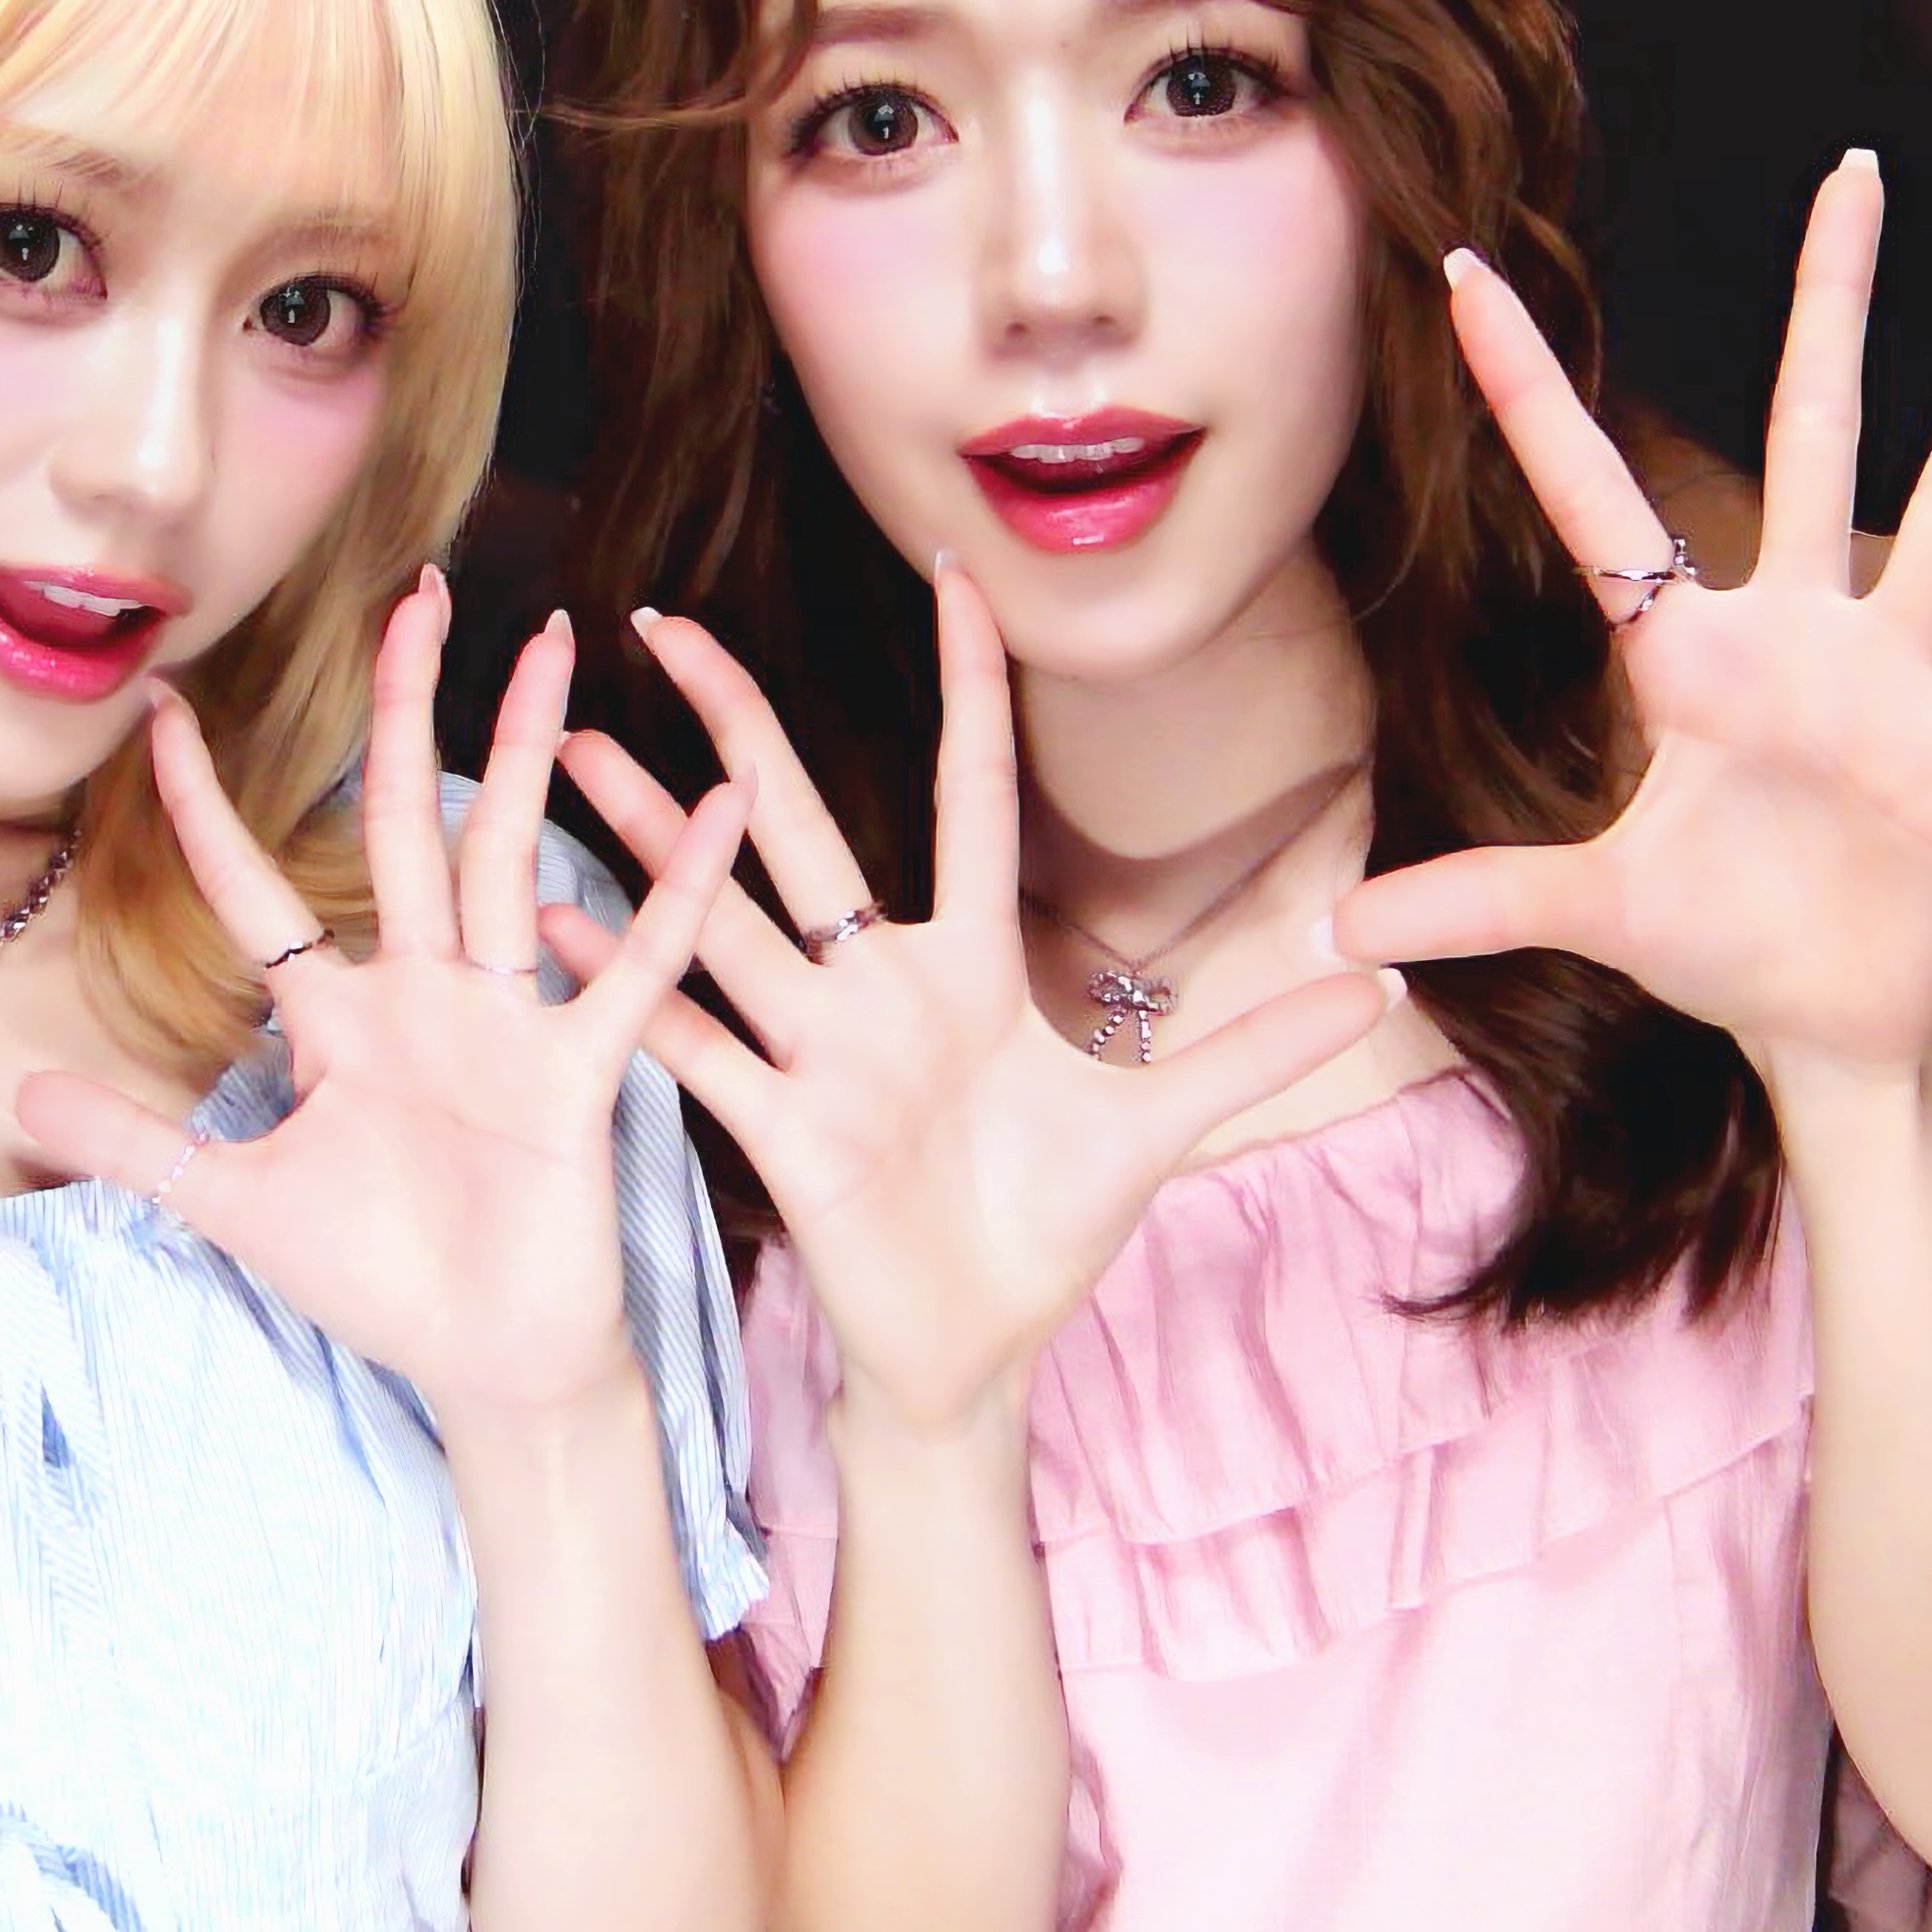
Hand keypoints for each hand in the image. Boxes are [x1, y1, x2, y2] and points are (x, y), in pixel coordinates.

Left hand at [12, 576, 757, 1425]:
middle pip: (405, 819)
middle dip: (406, 708)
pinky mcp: (576, 1069)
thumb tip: (14, 1092)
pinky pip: (629, 969)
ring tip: (548, 644)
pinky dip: (674, 892)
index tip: (163, 712)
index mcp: (338, 1017)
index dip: (206, 806)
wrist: (488, 1362)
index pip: (258, 889)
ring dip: (529, 749)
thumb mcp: (234, 1204)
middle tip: (416, 594)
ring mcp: (504, 1018)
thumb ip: (135, 1145)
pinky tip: (715, 809)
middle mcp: (421, 992)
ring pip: (507, 855)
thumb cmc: (377, 1279)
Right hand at [547, 572, 1400, 1445]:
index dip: (966, 688)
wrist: (975, 1357)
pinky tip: (548, 923)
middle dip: (728, 724)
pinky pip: (691, 1043)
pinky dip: (626, 985)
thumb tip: (1383, 978)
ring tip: (568, 751)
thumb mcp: (1165, 1129)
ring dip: (647, 835)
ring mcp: (817, 1052)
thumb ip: (1259, 1044)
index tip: (952, 575)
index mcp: (971, 967)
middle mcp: (878, 988)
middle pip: (796, 827)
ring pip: (722, 917)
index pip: (968, 795)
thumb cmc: (1049, 1232)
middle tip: (655, 625)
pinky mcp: (781, 1130)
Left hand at [1337, 154, 1931, 1083]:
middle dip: (1832, 303)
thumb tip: (1344, 929)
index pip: (1593, 498)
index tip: (1469, 273)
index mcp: (1689, 662)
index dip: (1527, 391)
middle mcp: (1799, 639)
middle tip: (1853, 169)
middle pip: (1815, 434)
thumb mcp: (1594, 916)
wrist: (1832, 1029)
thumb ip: (1480, 900)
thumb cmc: (1724, 950)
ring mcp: (1897, 686)